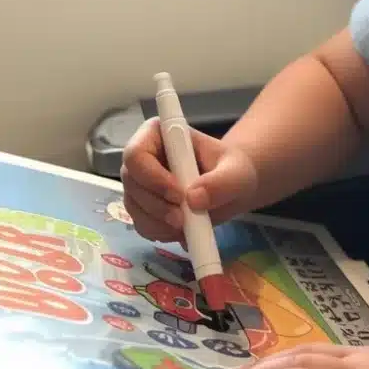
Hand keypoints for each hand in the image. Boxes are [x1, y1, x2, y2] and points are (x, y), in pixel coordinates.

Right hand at [120, 117, 258, 242]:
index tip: (179, 194)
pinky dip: (161, 233)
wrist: (233, 187)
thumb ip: (221, 182)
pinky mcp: (144, 208)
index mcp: (159, 135)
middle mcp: (143, 158)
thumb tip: (193, 199)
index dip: (152, 177)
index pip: (136, 154)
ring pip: (134, 207)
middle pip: (131, 183)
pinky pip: (142, 225)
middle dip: (157, 206)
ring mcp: (140, 184)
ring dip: (159, 223)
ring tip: (188, 225)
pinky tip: (183, 231)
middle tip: (184, 219)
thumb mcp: (236, 172)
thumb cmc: (233, 169)